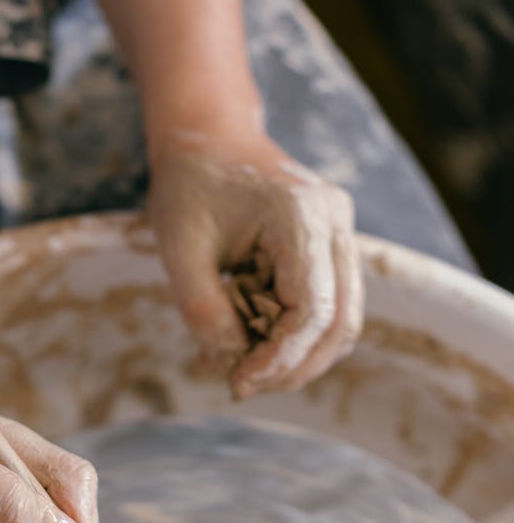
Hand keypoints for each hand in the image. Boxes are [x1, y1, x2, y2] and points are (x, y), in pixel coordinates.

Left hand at [149, 131, 363, 396]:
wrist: (208, 136)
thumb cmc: (189, 186)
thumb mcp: (179, 249)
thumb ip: (203, 309)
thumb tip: (229, 364)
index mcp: (301, 214)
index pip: (313, 310)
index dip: (280, 359)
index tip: (238, 382)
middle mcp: (336, 222)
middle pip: (341, 322)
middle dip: (295, 367)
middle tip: (244, 386)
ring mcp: (341, 232)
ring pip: (343, 320)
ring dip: (300, 358)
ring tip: (248, 371)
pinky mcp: (333, 245)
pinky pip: (329, 306)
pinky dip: (296, 336)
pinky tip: (256, 345)